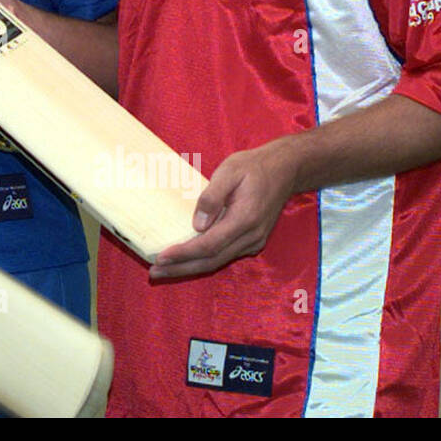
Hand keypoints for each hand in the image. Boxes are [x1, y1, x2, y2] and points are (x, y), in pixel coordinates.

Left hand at [149, 139, 299, 279]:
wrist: (285, 170)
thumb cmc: (253, 167)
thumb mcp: (229, 171)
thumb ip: (212, 197)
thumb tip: (196, 225)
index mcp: (244, 219)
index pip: (208, 245)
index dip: (184, 254)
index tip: (161, 258)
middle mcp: (251, 236)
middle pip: (212, 261)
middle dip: (182, 269)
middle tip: (155, 273)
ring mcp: (254, 241)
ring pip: (219, 261)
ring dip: (191, 268)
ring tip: (165, 270)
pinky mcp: (253, 241)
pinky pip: (226, 255)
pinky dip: (205, 260)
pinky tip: (187, 259)